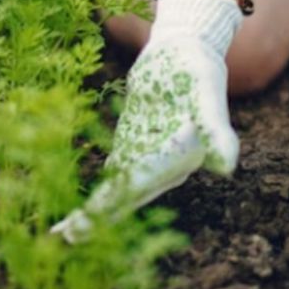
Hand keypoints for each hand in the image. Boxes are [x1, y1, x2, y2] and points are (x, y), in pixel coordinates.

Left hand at [53, 0, 241, 241]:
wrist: (186, 48)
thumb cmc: (198, 68)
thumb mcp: (206, 93)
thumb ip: (215, 129)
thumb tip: (226, 166)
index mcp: (179, 158)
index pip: (139, 185)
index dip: (111, 205)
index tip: (85, 222)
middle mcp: (165, 165)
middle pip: (126, 197)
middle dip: (96, 219)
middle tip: (63, 240)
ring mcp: (148, 156)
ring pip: (117, 191)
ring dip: (93, 213)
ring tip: (64, 234)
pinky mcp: (134, 144)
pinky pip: (114, 174)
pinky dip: (97, 191)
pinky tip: (79, 208)